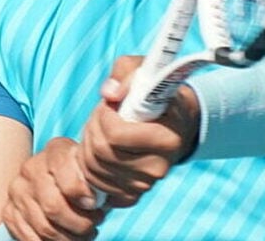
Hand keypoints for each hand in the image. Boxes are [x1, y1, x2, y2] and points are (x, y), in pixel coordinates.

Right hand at [0, 136, 104, 240]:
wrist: (49, 181)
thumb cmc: (81, 177)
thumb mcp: (90, 169)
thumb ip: (97, 179)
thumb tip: (110, 197)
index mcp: (55, 151)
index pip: (66, 174)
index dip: (82, 195)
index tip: (96, 207)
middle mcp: (31, 168)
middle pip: (53, 206)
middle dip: (79, 224)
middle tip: (93, 227)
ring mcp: (17, 190)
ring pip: (44, 226)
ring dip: (68, 238)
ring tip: (83, 236)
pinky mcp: (8, 211)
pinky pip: (28, 237)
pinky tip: (64, 240)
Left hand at [77, 56, 200, 207]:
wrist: (176, 124)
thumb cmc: (157, 93)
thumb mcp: (145, 70)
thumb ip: (124, 73)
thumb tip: (109, 93)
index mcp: (167, 136)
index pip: (115, 135)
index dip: (103, 115)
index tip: (111, 103)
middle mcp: (159, 166)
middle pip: (101, 154)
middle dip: (92, 130)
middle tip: (101, 116)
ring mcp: (146, 183)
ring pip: (95, 171)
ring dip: (88, 148)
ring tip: (101, 131)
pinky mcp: (134, 194)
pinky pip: (99, 187)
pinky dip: (92, 170)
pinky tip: (101, 152)